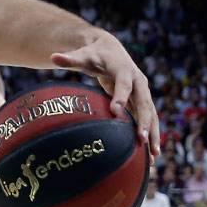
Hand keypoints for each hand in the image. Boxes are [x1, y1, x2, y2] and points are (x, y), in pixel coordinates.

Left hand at [51, 31, 160, 158]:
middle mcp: (138, 81)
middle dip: (144, 121)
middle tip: (142, 139)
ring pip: (151, 114)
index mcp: (123, 70)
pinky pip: (149, 120)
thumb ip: (70, 59)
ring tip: (153, 156)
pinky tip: (150, 156)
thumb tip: (53, 56)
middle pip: (143, 102)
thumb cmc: (94, 55)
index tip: (116, 112)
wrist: (111, 50)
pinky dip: (151, 136)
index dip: (121, 96)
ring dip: (154, 134)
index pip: (124, 84)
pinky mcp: (142, 102)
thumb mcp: (83, 56)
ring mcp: (142, 92)